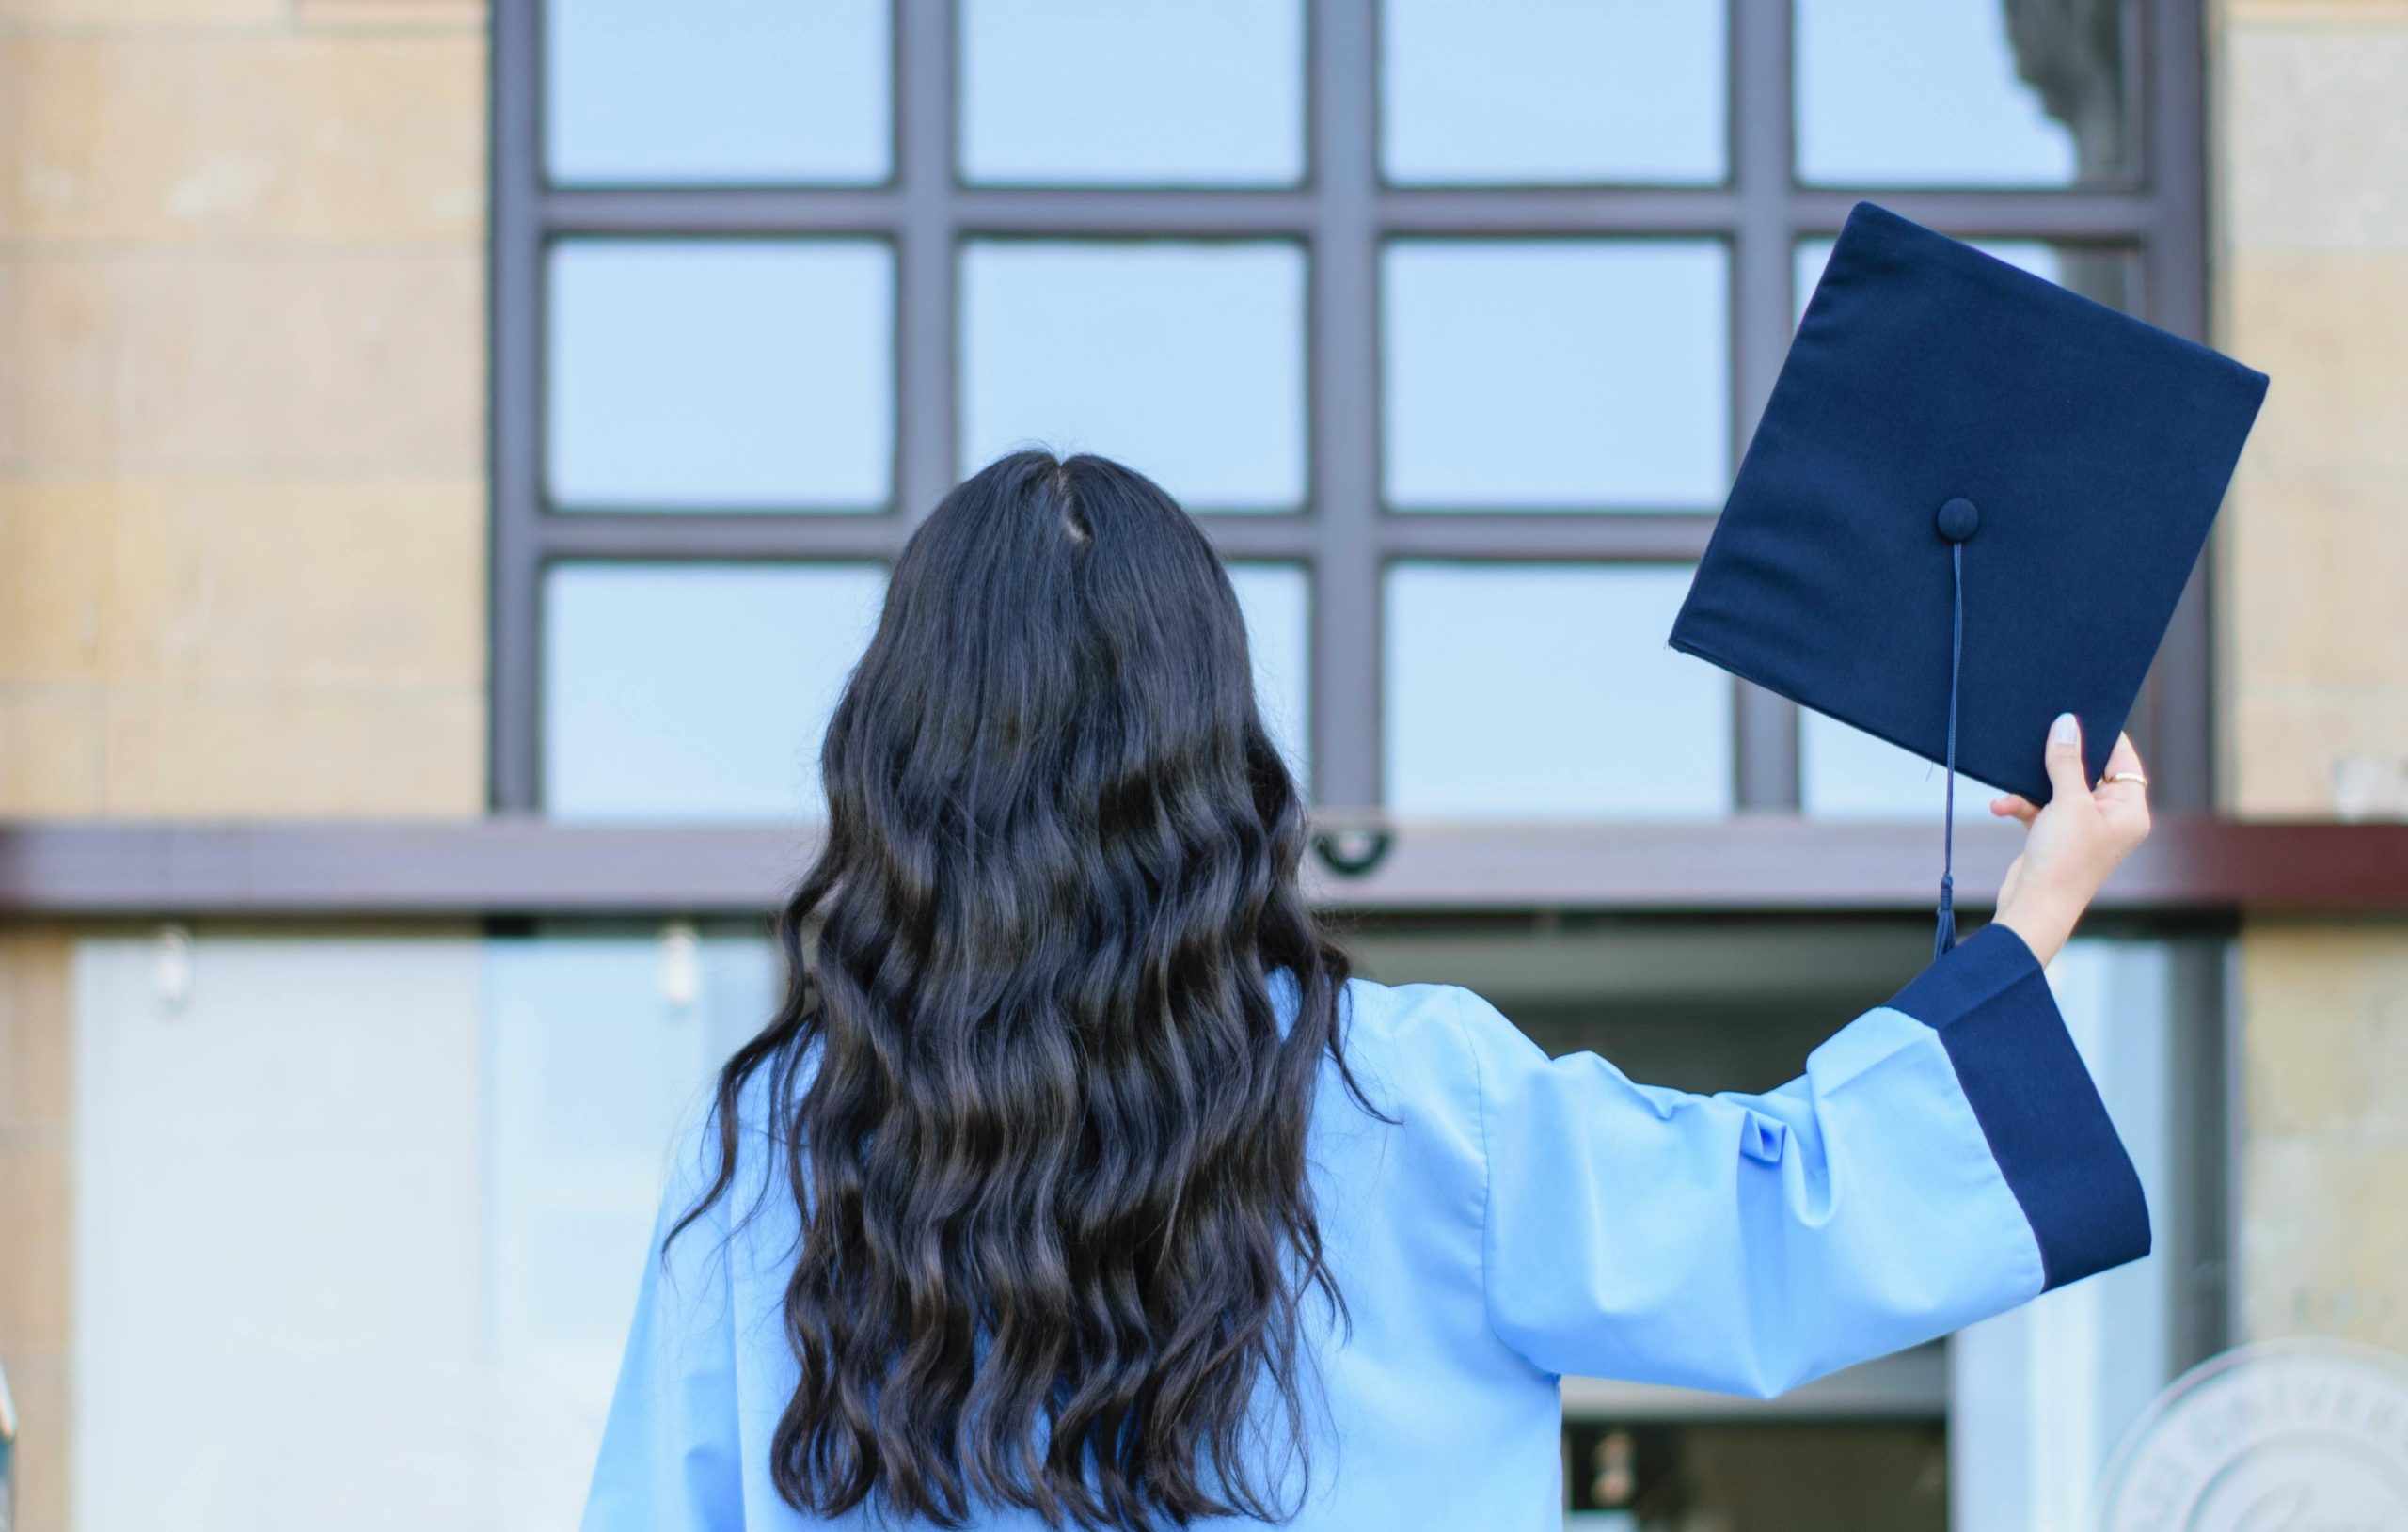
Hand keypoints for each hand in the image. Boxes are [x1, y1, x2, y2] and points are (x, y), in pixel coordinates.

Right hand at [1986, 715, 2151, 965]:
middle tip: (2044, 734)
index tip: (2082, 715)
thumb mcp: (2068, 803)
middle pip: (2088, 772)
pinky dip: (2021, 804)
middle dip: (2060, 759)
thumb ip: (2066, 761)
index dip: (2105, 738)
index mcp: (2129, 811)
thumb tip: (2067, 723)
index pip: (2124, 762)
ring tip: (2013, 780)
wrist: (2034, 906)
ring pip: (2059, 789)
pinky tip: (2002, 806)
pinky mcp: (2054, 835)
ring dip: (2033, 785)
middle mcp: (2109, 818)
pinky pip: (2040, 808)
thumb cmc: (2064, 859)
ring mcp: (2081, 828)